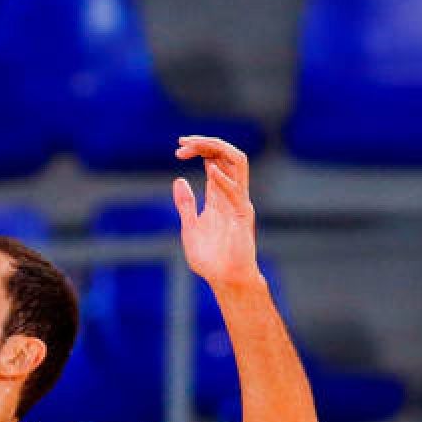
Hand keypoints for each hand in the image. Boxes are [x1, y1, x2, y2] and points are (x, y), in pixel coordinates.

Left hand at [173, 136, 260, 287]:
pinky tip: (209, 171)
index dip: (199, 149)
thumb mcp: (190, 226)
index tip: (178, 148)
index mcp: (218, 196)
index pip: (213, 161)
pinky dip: (223, 179)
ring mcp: (239, 203)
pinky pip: (236, 191)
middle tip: (182, 142)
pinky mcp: (243, 216)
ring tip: (194, 146)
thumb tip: (178, 181)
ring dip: (216, 150)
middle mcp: (230, 195)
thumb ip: (186, 205)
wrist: (225, 279)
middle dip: (206, 143)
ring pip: (238, 164)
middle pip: (226, 157)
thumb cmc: (211, 257)